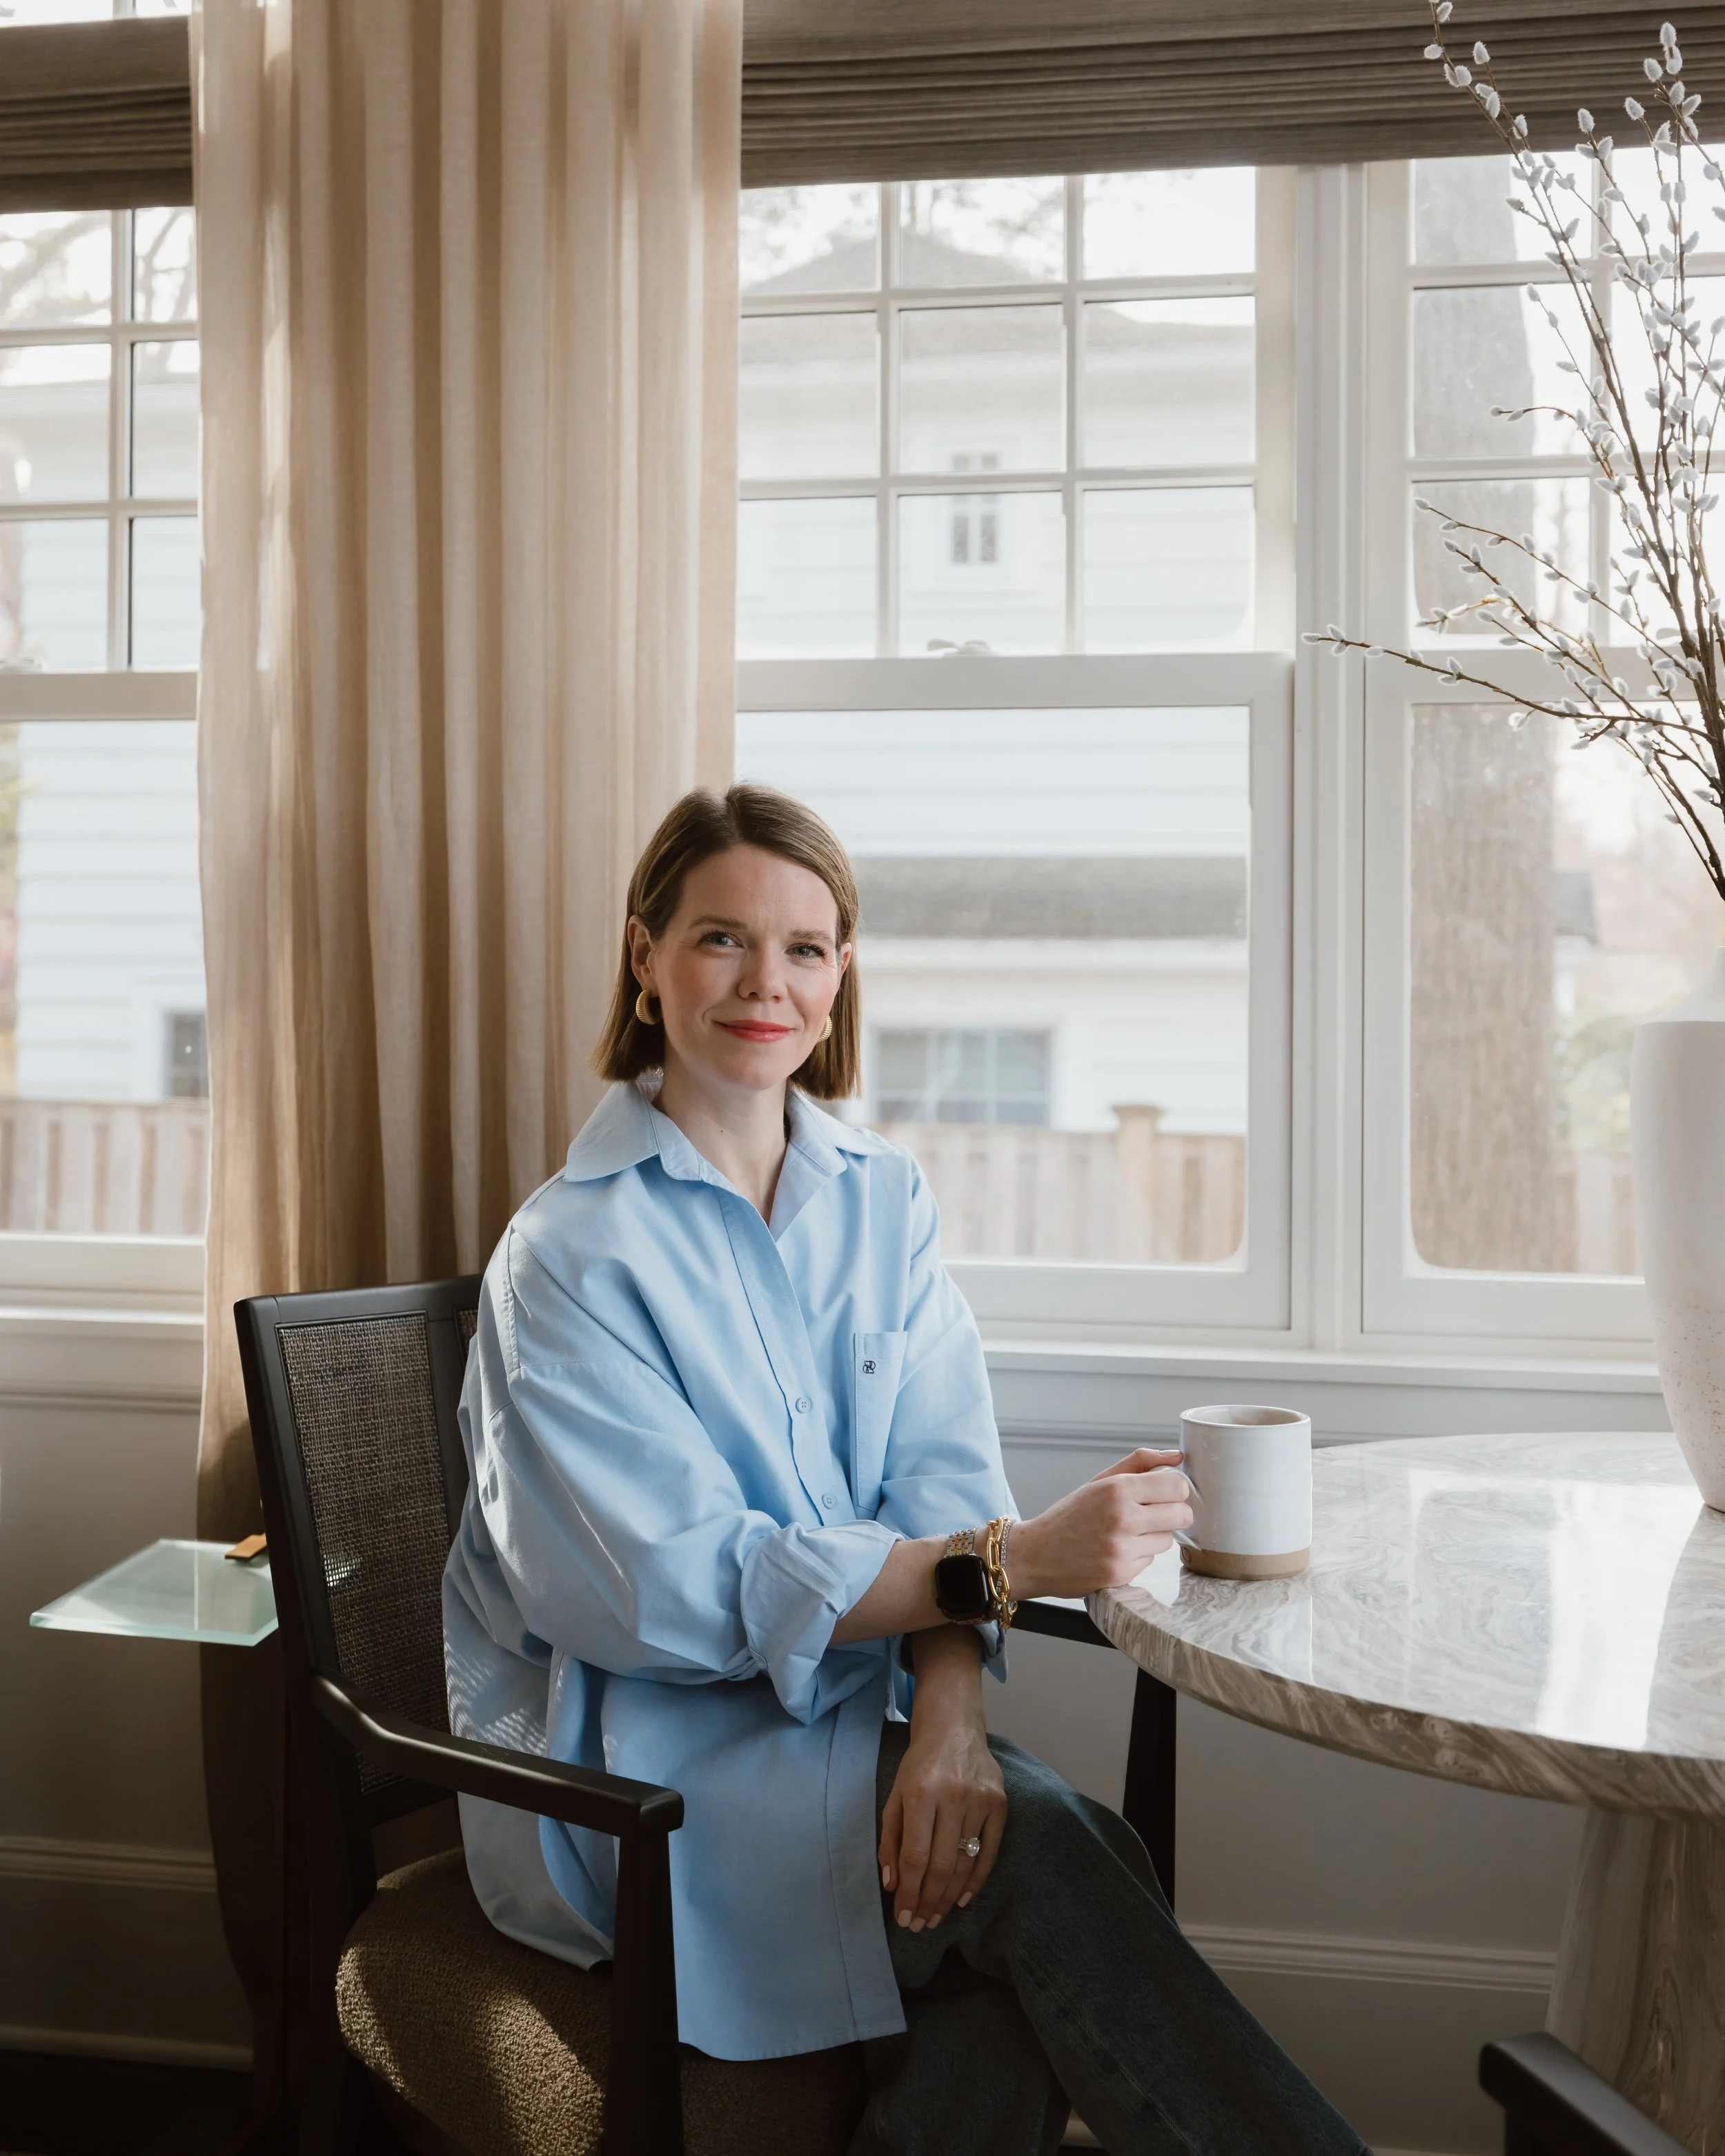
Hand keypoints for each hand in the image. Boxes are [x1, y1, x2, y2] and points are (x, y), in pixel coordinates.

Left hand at [879, 1638, 1006, 1930]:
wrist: (955, 1728)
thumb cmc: (918, 1764)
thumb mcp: (894, 1795)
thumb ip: (891, 1840)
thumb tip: (893, 1885)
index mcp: (921, 1793)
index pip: (916, 1857)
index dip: (910, 1893)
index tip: (904, 1918)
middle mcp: (953, 1797)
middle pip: (941, 1866)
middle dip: (929, 1902)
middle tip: (920, 1925)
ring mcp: (981, 1800)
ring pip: (966, 1864)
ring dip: (950, 1898)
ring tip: (937, 1918)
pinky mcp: (1001, 1804)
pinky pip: (990, 1853)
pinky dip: (977, 1881)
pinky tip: (962, 1899)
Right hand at [1010, 1447, 1191, 1598]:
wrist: (1035, 1555)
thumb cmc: (1069, 1516)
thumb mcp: (1099, 1481)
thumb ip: (1139, 1463)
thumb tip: (1177, 1456)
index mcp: (1117, 1489)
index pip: (1177, 1486)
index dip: (1175, 1490)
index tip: (1164, 1493)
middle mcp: (1122, 1518)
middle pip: (1182, 1515)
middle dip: (1173, 1513)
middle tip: (1153, 1514)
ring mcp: (1123, 1549)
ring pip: (1169, 1540)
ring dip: (1154, 1536)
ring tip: (1127, 1533)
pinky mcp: (1122, 1574)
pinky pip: (1151, 1560)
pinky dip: (1139, 1555)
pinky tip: (1117, 1550)